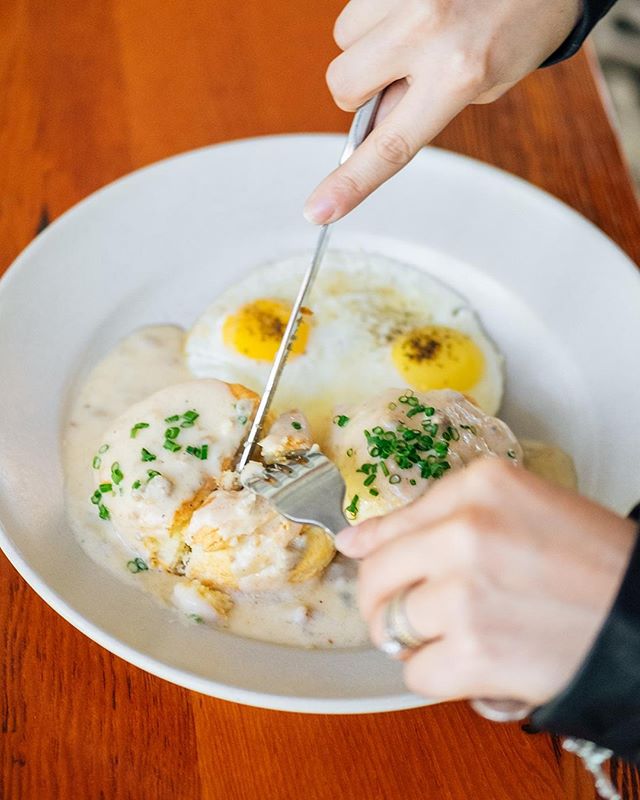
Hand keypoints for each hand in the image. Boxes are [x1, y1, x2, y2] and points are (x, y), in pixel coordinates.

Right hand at [304, 0, 580, 223]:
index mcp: (458, 75)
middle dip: (360, 90)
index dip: (351, 183)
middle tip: (401, 76)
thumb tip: (371, 120)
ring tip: (418, 30)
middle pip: (343, 85)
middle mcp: (428, 30)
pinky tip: (416, 7)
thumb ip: (424, 107)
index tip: (318, 211)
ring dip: (370, 44)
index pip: (390, 146)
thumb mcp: (484, 85)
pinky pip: (358, 4)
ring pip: (344, 38)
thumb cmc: (520, 25)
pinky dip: (379, 12)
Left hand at [335, 459, 635, 704]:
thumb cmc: (590, 559)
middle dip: (384, 601)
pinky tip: (471, 661)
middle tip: (413, 611)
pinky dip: (437, 674)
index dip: (378, 550)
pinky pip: (415, 672)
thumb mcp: (519, 507)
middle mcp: (465, 529)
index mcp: (480, 484)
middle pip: (377, 575)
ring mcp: (465, 592)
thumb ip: (435, 515)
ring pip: (389, 626)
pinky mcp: (475, 651)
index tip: (367, 560)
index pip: (392, 522)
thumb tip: (353, 540)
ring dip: (416, 639)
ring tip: (457, 634)